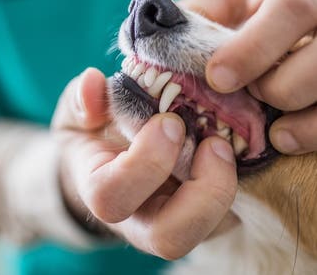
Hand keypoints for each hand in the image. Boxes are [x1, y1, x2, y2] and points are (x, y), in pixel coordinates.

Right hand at [51, 67, 236, 258]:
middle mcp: (140, 218)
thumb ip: (82, 99)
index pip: (112, 197)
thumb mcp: (80, 112)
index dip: (145, 163)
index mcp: (103, 190)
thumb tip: (93, 83)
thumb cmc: (96, 136)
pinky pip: (231, 213)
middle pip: (169, 238)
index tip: (169, 122)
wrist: (114, 159)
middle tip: (214, 143)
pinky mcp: (204, 214)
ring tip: (225, 145)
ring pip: (207, 231)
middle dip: (199, 191)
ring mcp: (174, 219)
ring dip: (225, 188)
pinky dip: (242, 183)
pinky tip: (239, 148)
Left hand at [180, 0, 316, 154]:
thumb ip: (205, 10)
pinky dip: (310, 135)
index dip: (251, 51)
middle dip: (274, 89)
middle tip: (252, 91)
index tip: (217, 78)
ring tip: (270, 124)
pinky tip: (286, 136)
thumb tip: (157, 36)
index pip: (291, 11)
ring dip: (294, 119)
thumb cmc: (269, 0)